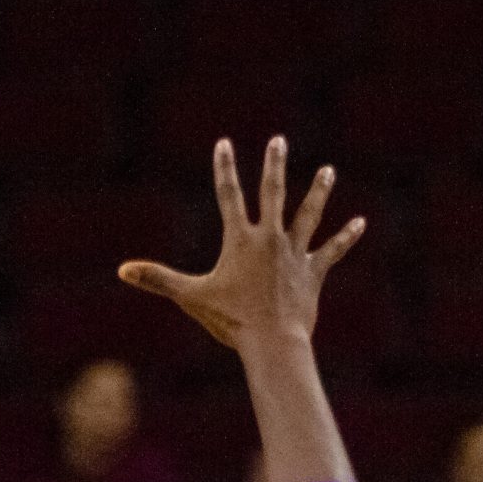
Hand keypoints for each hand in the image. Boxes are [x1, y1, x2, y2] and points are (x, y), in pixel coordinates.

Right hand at [119, 135, 364, 355]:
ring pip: (309, 215)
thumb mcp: (190, 296)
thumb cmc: (230, 319)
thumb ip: (157, 279)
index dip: (225, 168)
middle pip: (273, 193)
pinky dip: (346, 237)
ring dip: (318, 192)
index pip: (229, 195)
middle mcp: (270, 239)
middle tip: (278, 141)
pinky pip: (332, 251)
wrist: (273, 340)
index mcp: (241, 240)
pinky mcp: (312, 272)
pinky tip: (360, 223)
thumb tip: (122, 270)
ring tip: (328, 171)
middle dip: (275, 165)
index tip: (224, 143)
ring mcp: (294, 254)